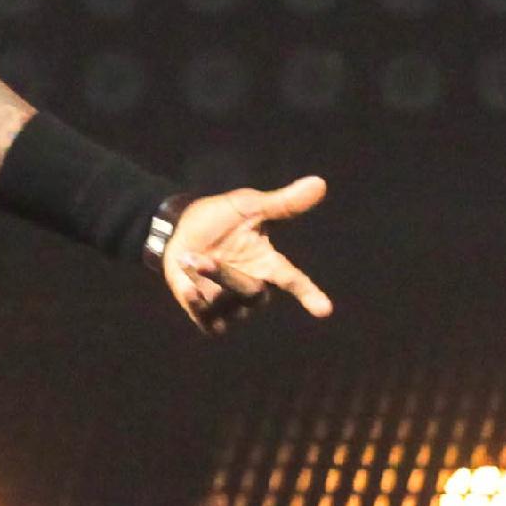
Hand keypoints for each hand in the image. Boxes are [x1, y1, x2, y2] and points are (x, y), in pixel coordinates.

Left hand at [160, 177, 333, 333]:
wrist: (180, 229)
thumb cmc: (221, 218)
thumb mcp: (249, 206)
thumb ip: (283, 203)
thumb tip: (319, 182)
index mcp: (268, 263)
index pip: (294, 281)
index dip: (309, 294)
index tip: (325, 310)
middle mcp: (254, 286)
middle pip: (252, 293)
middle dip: (225, 275)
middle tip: (201, 258)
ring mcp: (231, 304)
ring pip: (228, 306)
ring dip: (206, 283)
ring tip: (188, 259)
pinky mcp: (208, 314)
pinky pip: (210, 324)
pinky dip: (197, 307)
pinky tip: (187, 288)